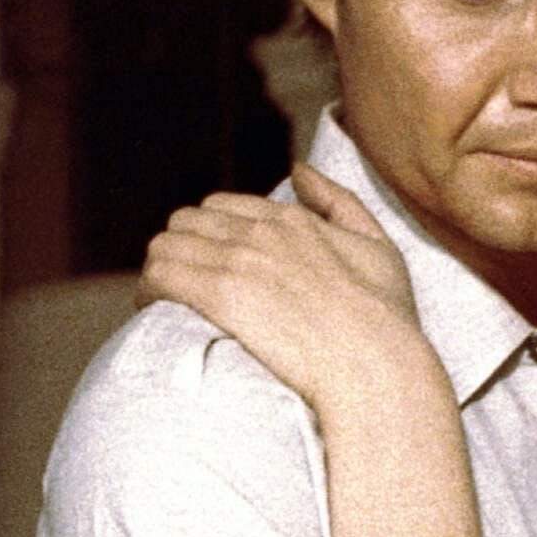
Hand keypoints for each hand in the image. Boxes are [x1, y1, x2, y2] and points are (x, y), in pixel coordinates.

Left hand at [138, 165, 432, 412]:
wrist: (376, 365)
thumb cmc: (386, 319)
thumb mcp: (378, 247)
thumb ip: (339, 202)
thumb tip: (298, 170)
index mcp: (291, 219)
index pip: (220, 208)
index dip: (207, 236)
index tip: (208, 265)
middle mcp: (260, 232)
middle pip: (186, 222)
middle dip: (179, 251)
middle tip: (181, 286)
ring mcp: (239, 260)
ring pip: (165, 246)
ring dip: (159, 271)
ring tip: (164, 301)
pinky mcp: (220, 294)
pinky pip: (160, 275)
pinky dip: (150, 291)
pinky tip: (156, 311)